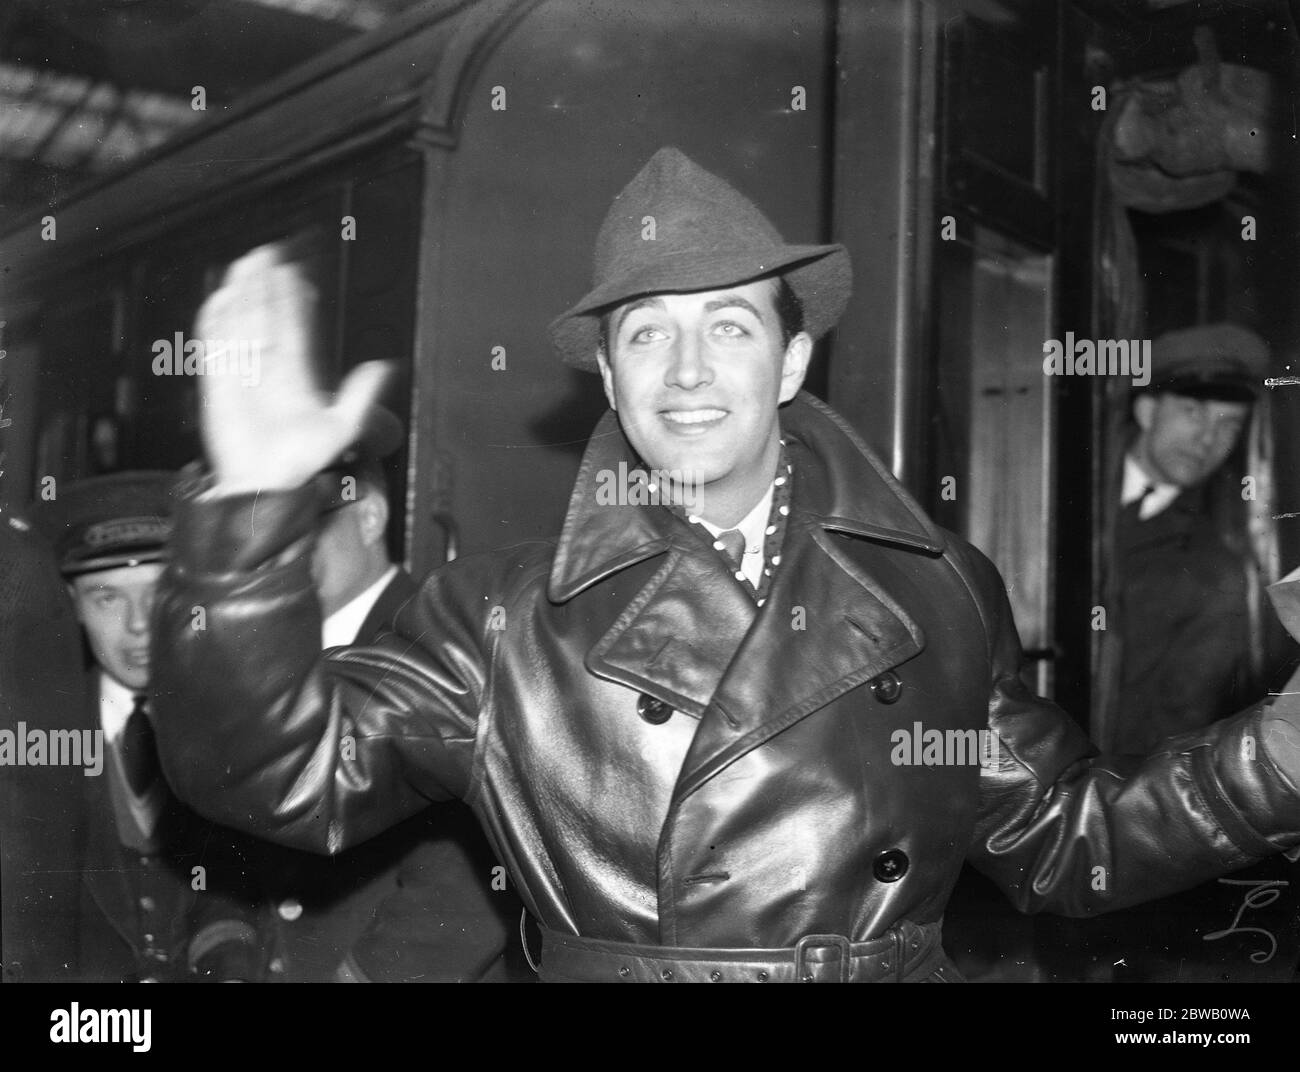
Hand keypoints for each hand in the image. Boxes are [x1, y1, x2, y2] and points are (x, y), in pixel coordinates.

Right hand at [194, 243, 390, 491]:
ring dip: (244, 295)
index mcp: (295, 378)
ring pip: (242, 324)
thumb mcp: (342, 427)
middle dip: (267, 287)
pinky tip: (221, 298)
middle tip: (271, 254)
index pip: (295, 329)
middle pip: (266, 318)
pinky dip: (216, 323)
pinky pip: (214, 347)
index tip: (296, 276)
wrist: (264, 487)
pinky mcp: (218, 383)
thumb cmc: (299, 465)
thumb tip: (383, 367)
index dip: (294, 302)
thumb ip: (361, 395)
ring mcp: (242, 374)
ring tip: (249, 265)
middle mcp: (267, 371)